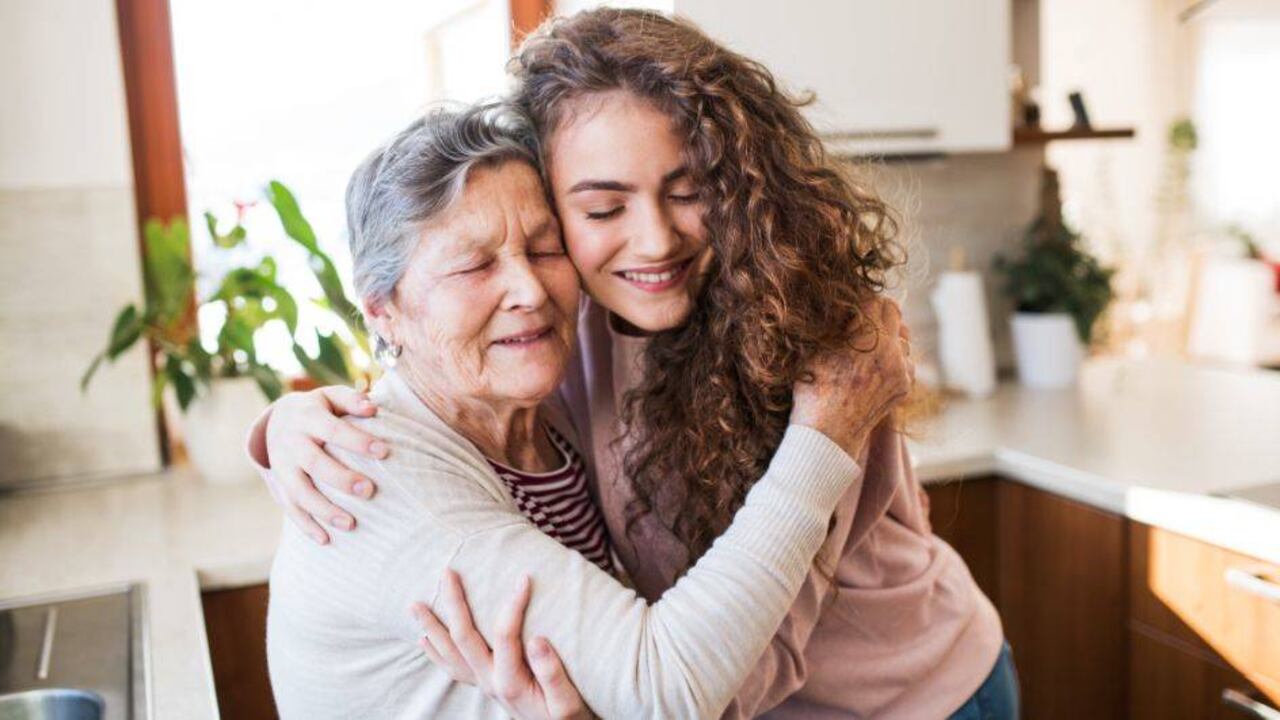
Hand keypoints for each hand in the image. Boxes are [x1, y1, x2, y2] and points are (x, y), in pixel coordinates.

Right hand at [262, 385, 388, 543]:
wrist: (277, 420)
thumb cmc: (319, 409)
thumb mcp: (330, 396)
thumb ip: (351, 400)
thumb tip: (373, 407)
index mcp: (307, 417)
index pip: (332, 429)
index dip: (356, 440)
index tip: (384, 452)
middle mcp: (291, 443)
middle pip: (314, 463)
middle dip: (341, 479)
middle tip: (370, 491)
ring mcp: (282, 466)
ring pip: (299, 492)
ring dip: (323, 510)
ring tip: (352, 524)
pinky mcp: (279, 485)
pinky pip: (290, 508)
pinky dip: (306, 525)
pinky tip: (326, 540)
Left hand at [411, 570, 592, 719]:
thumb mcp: (569, 703)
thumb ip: (553, 673)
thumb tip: (536, 639)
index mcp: (511, 682)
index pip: (506, 635)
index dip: (513, 604)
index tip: (524, 577)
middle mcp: (491, 682)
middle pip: (464, 637)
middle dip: (455, 603)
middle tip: (448, 572)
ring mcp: (484, 685)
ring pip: (450, 654)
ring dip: (432, 627)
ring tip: (415, 604)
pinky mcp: (486, 686)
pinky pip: (453, 669)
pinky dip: (436, 653)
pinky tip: (425, 640)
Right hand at [790, 297, 914, 455]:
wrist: (827, 433)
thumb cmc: (814, 390)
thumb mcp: (818, 349)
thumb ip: (840, 325)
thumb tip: (848, 306)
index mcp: (868, 336)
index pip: (876, 300)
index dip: (863, 301)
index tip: (853, 306)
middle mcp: (890, 350)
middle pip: (894, 314)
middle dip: (879, 314)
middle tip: (863, 321)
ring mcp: (901, 369)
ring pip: (903, 338)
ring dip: (889, 337)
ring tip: (869, 347)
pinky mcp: (905, 386)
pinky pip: (906, 361)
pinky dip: (895, 360)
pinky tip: (877, 367)